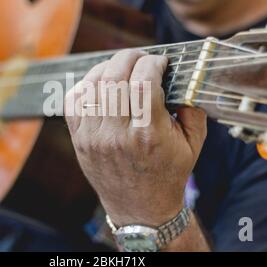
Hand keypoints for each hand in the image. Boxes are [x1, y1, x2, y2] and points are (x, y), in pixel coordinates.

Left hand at [65, 50, 206, 226]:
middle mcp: (116, 134)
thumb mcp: (192, 144)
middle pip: (114, 77)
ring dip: (108, 67)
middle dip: (129, 57)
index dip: (153, 62)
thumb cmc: (167, 174)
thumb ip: (193, 107)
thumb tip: (184, 76)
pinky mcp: (79, 139)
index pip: (143, 81)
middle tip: (141, 58)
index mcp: (147, 134)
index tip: (160, 62)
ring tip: (122, 69)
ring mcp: (92, 136)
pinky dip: (86, 85)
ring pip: (92, 84)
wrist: (140, 208)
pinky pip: (73, 100)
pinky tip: (101, 86)